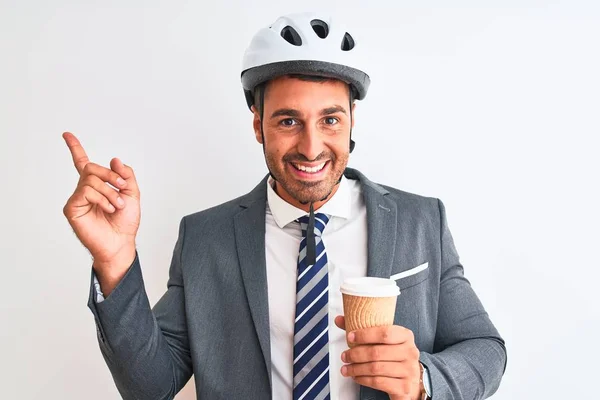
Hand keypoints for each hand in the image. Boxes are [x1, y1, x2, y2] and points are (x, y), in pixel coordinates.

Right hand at [62, 132, 139, 273]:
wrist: (121, 242)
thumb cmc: (125, 222)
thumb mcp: (132, 194)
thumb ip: (125, 175)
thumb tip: (114, 159)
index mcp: (97, 185)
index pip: (83, 163)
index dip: (75, 148)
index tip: (67, 134)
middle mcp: (85, 190)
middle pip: (91, 167)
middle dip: (110, 175)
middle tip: (121, 187)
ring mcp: (77, 198)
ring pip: (91, 180)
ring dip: (110, 192)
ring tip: (117, 205)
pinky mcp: (72, 208)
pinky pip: (86, 191)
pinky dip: (102, 199)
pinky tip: (108, 209)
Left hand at [335, 316, 422, 399]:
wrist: (412, 380)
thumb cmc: (394, 357)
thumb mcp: (384, 341)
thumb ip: (363, 330)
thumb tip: (339, 319)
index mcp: (405, 336)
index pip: (384, 333)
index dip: (365, 335)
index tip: (350, 337)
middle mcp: (410, 352)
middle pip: (377, 352)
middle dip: (356, 354)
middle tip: (344, 356)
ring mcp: (409, 370)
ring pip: (375, 368)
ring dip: (356, 368)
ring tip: (346, 368)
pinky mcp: (404, 386)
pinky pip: (378, 382)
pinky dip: (363, 379)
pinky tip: (356, 376)